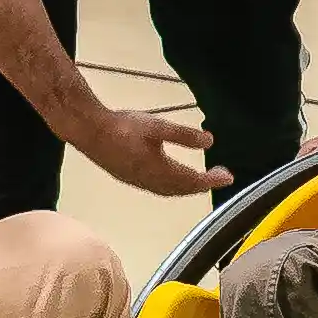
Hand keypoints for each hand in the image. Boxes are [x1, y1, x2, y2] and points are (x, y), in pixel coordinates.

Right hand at [74, 108, 229, 202]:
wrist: (89, 131)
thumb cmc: (123, 126)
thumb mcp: (157, 126)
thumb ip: (183, 135)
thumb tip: (210, 141)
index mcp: (160, 170)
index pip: (193, 181)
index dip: (212, 180)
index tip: (228, 176)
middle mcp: (150, 182)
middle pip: (182, 190)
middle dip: (202, 185)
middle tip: (218, 176)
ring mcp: (138, 182)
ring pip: (169, 191)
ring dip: (186, 188)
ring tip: (200, 180)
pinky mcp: (128, 178)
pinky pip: (157, 189)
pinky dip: (172, 187)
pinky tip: (171, 178)